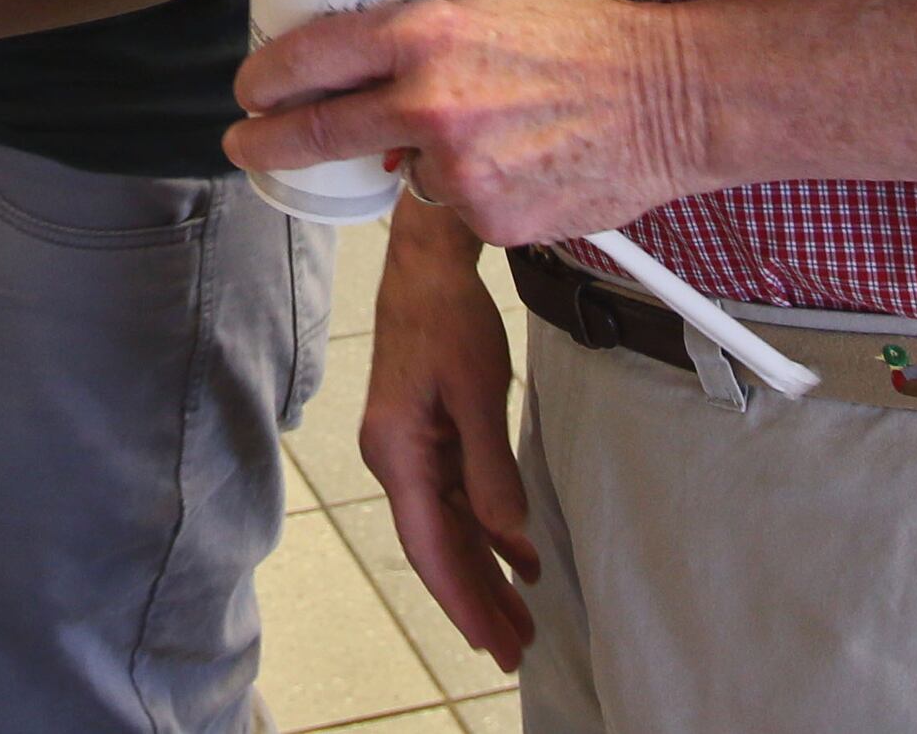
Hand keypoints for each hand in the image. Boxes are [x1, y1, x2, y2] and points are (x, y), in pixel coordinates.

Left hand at [225, 0, 707, 249]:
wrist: (669, 100)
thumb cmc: (586, 40)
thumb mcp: (488, 0)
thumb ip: (420, 28)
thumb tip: (364, 50)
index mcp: (423, 35)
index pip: (312, 58)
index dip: (265, 78)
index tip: (247, 90)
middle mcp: (430, 104)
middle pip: (317, 132)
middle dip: (269, 142)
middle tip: (246, 145)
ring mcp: (459, 170)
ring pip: (404, 173)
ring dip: (421, 160)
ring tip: (489, 133)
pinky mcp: (490, 220)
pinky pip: (457, 208)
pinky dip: (475, 191)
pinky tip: (520, 162)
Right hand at [362, 203, 538, 668]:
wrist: (426, 267)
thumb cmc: (446, 319)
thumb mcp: (477, 392)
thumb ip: (490, 467)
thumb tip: (507, 532)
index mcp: (398, 453)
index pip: (430, 544)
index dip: (461, 597)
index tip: (490, 640)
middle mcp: (396, 459)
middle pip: (439, 546)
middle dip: (477, 600)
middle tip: (514, 649)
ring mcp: (409, 449)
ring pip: (450, 527)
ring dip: (486, 571)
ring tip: (521, 617)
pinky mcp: (426, 436)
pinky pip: (456, 498)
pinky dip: (487, 530)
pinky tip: (518, 555)